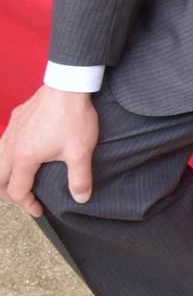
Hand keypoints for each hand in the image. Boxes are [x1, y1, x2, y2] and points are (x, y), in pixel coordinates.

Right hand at [0, 85, 98, 216]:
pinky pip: (5, 141)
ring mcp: (12, 129)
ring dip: (8, 173)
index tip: (40, 210)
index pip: (17, 191)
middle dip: (12, 192)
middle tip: (28, 198)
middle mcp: (11, 145)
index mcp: (24, 158)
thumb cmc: (73, 117)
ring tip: (23, 179)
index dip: (28, 205)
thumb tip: (81, 198)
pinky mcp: (17, 117)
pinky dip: (9, 154)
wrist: (69, 85)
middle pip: (1, 178)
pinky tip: (24, 151)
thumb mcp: (80, 151)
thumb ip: (80, 178)